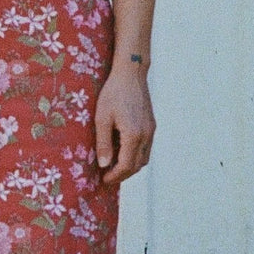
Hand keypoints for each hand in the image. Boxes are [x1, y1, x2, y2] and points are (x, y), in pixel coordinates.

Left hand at [94, 67, 154, 185]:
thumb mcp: (102, 118)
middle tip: (107, 177)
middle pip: (137, 165)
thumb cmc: (113, 93)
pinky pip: (145, 148)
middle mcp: (146, 135)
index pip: (127, 165)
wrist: (131, 73)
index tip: (103, 179)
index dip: (115, 176)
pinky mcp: (151, 125)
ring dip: (130, 166)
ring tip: (113, 166)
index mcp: (134, 135)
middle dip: (123, 174)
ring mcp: (151, 130)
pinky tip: (122, 152)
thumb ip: (103, 143)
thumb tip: (104, 165)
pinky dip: (135, 155)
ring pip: (144, 158)